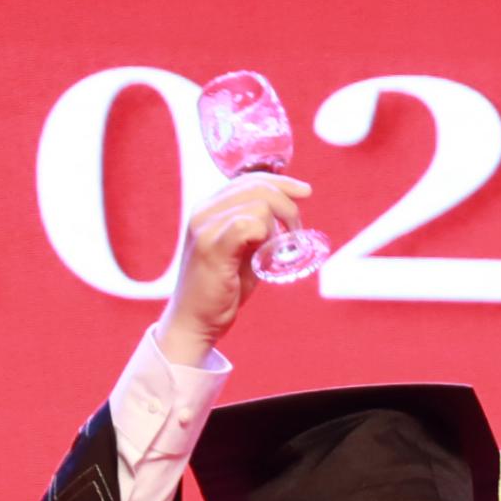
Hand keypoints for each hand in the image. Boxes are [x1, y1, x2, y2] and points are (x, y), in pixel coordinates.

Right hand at [156, 173, 314, 363]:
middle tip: (296, 233)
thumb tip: (286, 218)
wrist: (195, 321)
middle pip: (258, 187)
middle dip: (288, 207)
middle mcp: (203, 211)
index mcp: (210, 207)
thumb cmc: (221, 289)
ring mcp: (204, 227)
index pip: (249, 179)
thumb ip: (259, 231)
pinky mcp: (210, 248)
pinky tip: (264, 255)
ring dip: (278, 228)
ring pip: (258, 206)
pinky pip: (247, 225)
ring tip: (276, 252)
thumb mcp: (244, 252)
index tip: (305, 192)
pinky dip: (265, 238)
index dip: (282, 182)